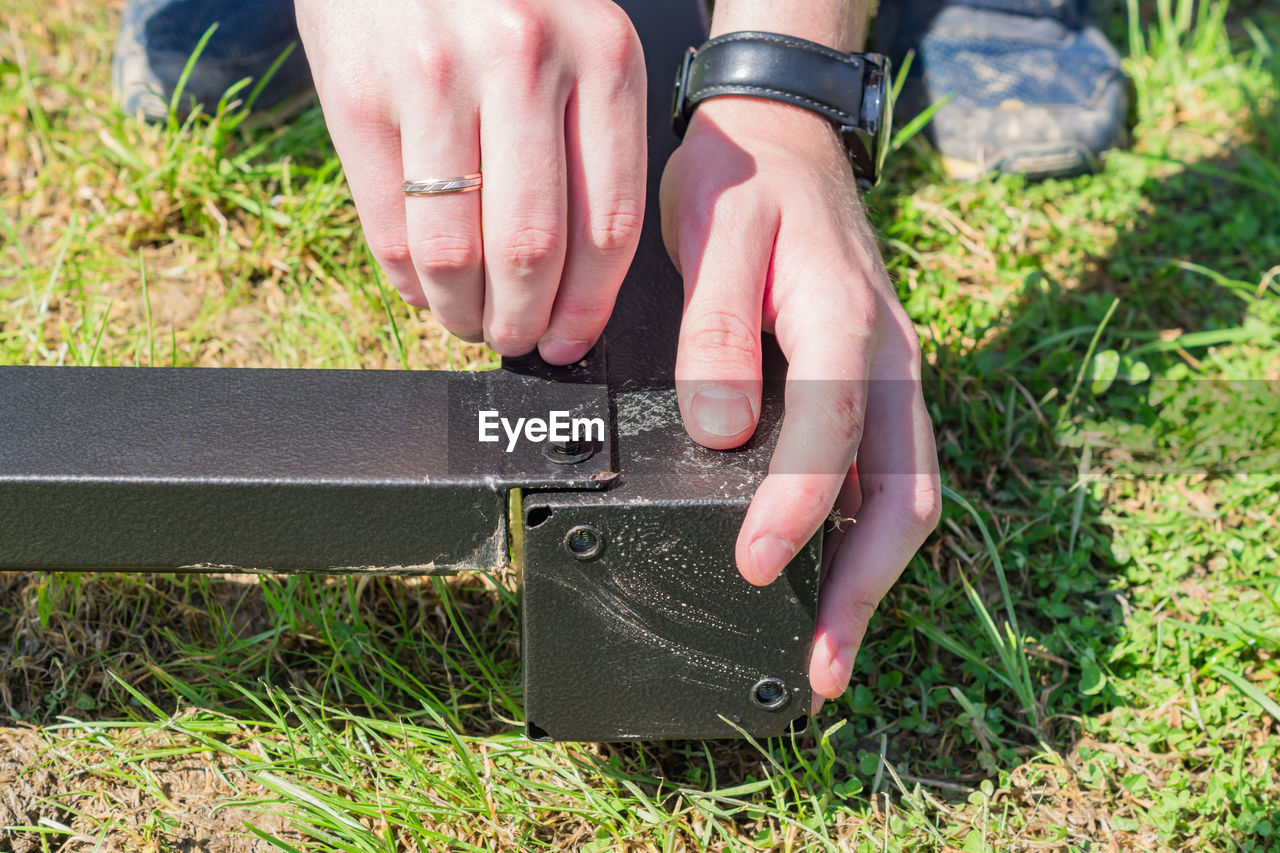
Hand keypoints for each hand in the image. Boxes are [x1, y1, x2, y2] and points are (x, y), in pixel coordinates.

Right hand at [295, 0, 646, 362]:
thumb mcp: (578, 39)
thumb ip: (591, 137)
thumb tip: (580, 278)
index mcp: (601, 54)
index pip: (608, 221)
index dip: (589, 304)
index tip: (573, 338)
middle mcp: (522, 60)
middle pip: (532, 250)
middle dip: (524, 321)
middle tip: (517, 338)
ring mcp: (433, 74)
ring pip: (456, 251)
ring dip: (463, 313)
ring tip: (470, 322)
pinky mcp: (357, 92)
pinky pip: (387, 227)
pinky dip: (409, 283)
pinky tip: (425, 288)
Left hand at [659, 98, 941, 710]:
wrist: (783, 139)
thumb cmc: (745, 181)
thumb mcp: (718, 233)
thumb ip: (718, 330)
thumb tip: (722, 427)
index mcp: (848, 320)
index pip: (833, 431)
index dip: (797, 506)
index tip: (753, 566)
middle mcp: (886, 360)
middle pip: (903, 493)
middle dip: (864, 587)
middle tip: (821, 665)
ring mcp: (886, 379)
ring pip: (903, 497)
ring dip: (871, 579)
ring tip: (829, 650)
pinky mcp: (870, 389)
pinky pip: (883, 477)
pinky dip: (863, 541)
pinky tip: (829, 579)